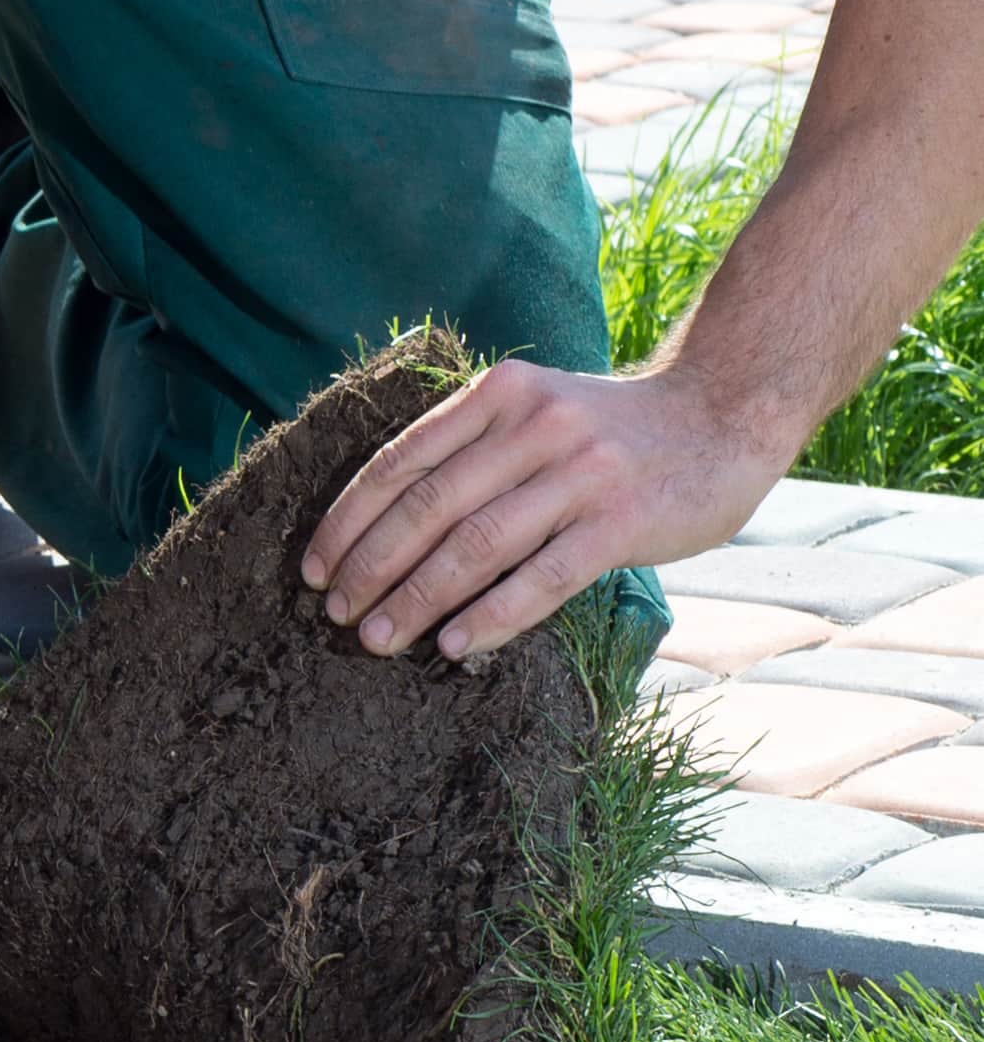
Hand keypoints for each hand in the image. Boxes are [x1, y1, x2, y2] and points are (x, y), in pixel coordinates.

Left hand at [302, 358, 792, 660]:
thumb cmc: (612, 430)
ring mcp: (580, 473)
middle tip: (335, 615)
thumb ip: (472, 449)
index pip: (400, 464)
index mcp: (497, 395)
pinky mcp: (622, 521)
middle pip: (427, 508)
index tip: (314, 569)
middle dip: (370, 568)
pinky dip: (491, 615)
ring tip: (377, 639)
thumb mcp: (534, 410)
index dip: (348, 522)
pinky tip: (454, 646)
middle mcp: (533, 426)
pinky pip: (541, 577)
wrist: (728, 413)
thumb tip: (384, 528)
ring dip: (417, 599)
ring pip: (474, 546)